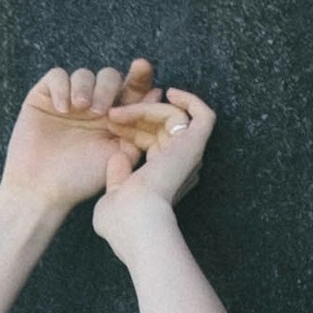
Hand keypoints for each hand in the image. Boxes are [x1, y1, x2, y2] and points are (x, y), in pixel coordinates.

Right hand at [3, 58, 177, 212]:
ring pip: (84, 74)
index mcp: (114, 118)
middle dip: (108, 88)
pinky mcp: (43, 97)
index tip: (142, 67)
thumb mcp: (119, 155)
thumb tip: (157, 93)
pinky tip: (62, 108)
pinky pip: (56, 76)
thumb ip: (139, 128)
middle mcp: (92, 105)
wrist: (43, 190)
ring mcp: (68, 101)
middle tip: (100, 111)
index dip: (139, 75)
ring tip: (80, 108)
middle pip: (108, 76)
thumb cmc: (81, 179)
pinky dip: (62, 87)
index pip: (130, 88)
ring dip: (85, 87)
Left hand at [93, 77, 214, 229]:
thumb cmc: (121, 219)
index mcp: (163, 179)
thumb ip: (117, 178)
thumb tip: (119, 156)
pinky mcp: (195, 144)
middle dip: (135, 117)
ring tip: (119, 112)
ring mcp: (188, 155)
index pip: (151, 143)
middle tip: (110, 114)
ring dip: (145, 109)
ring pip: (173, 118)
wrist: (133, 217)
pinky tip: (170, 92)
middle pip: (161, 129)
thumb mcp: (113, 197)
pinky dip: (190, 100)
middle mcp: (180, 166)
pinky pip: (202, 116)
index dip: (132, 130)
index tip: (109, 124)